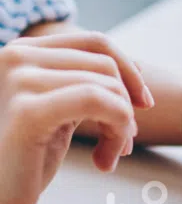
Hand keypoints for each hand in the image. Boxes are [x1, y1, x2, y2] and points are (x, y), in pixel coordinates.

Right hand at [0, 32, 153, 203]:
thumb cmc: (24, 159)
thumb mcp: (58, 109)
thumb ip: (85, 84)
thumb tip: (136, 71)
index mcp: (23, 52)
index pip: (96, 42)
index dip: (129, 69)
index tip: (143, 102)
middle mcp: (16, 56)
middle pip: (106, 66)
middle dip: (127, 105)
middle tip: (123, 142)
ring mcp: (19, 80)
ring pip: (108, 86)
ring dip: (123, 126)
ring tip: (110, 154)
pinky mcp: (28, 112)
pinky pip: (98, 101)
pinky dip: (116, 130)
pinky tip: (104, 161)